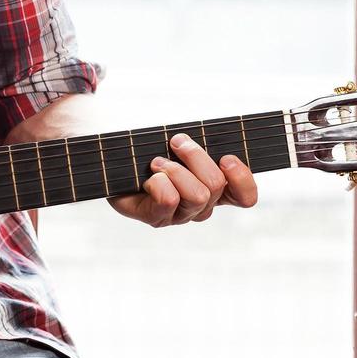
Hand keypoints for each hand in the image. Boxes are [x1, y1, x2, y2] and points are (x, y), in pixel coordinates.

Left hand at [107, 133, 257, 226]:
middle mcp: (200, 207)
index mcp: (215, 190)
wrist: (111, 155)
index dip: (241, 179)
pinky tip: (148, 176)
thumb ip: (206, 141)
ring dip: (175, 169)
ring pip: (196, 194)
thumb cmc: (150, 143)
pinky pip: (169, 201)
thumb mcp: (183, 139)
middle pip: (215, 185)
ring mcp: (179, 216)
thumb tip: (213, 140)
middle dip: (195, 156)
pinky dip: (159, 181)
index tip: (226, 157)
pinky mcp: (156, 218)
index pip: (245, 197)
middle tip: (175, 142)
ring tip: (157, 162)